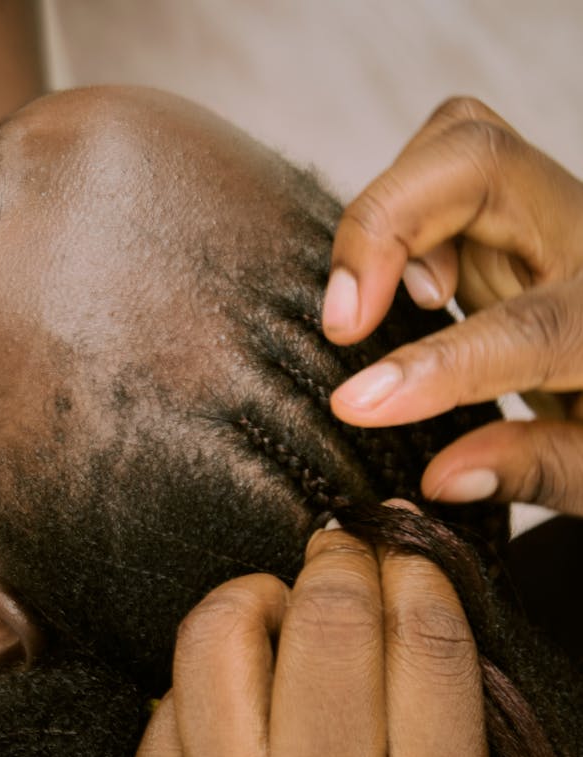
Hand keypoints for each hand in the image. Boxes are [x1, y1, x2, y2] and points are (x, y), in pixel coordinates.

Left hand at [130, 519, 487, 756]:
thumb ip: (432, 701)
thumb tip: (389, 568)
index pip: (428, 651)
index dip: (416, 573)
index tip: (401, 554)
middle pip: (329, 624)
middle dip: (337, 561)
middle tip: (338, 555)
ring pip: (222, 630)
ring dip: (257, 593)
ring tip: (277, 614)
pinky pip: (174, 683)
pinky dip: (213, 663)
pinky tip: (238, 691)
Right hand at [323, 97, 582, 513]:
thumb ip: (538, 470)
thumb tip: (441, 479)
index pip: (524, 328)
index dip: (433, 367)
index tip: (355, 405)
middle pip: (480, 159)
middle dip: (385, 224)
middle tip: (344, 321)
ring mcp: (548, 214)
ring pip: (455, 141)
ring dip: (388, 213)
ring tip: (375, 305)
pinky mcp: (512, 214)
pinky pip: (440, 170)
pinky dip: (395, 218)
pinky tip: (397, 287)